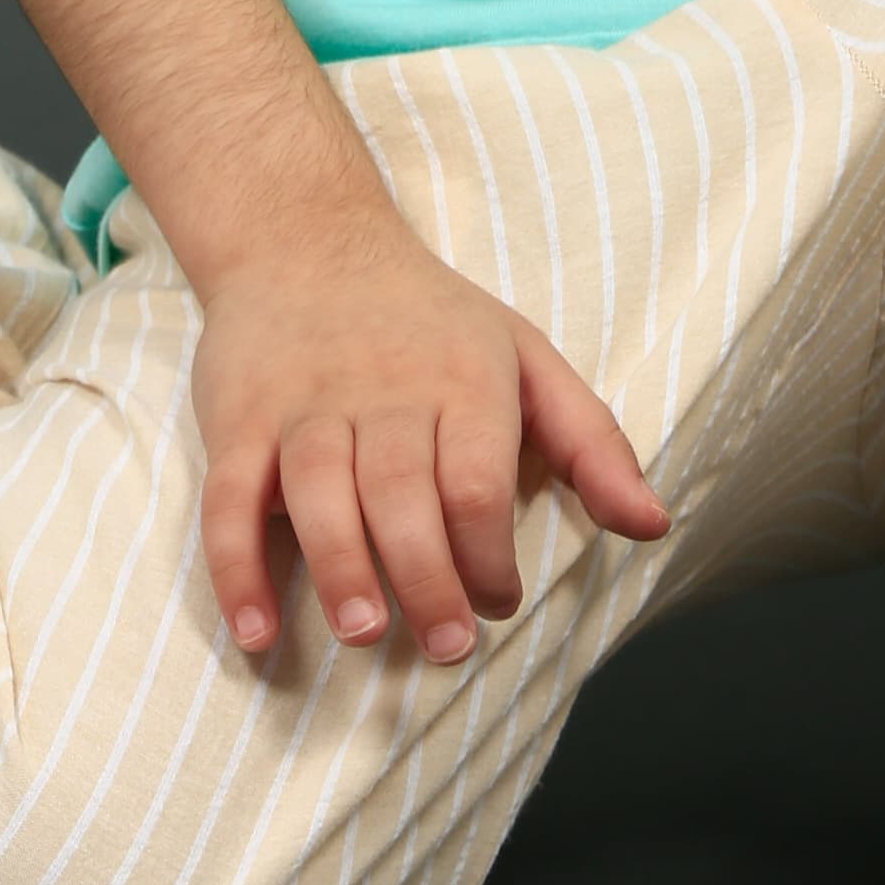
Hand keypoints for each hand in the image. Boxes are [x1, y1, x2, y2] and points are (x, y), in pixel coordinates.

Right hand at [191, 206, 670, 665]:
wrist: (307, 239)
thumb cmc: (433, 321)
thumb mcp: (528, 361)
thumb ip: (593, 444)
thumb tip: (654, 526)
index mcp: (464, 379)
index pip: (479, 478)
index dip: (493, 552)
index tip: (499, 601)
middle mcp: (384, 391)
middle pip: (402, 492)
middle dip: (428, 576)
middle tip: (448, 645)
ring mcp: (306, 405)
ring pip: (318, 490)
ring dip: (340, 566)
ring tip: (364, 633)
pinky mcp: (239, 418)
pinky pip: (230, 497)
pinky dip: (237, 567)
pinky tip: (255, 630)